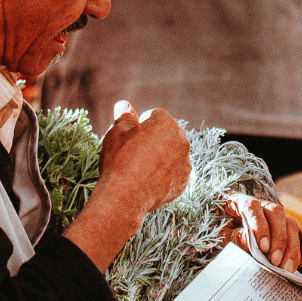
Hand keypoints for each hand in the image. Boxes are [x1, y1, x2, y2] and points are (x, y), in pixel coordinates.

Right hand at [64, 101, 190, 270]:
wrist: (125, 196)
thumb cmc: (119, 159)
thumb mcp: (117, 133)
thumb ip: (125, 117)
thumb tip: (124, 104)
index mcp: (166, 122)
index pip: (155, 115)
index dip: (140, 124)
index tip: (130, 137)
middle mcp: (181, 140)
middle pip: (167, 133)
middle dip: (154, 138)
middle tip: (134, 152)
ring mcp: (184, 162)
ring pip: (172, 153)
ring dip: (160, 156)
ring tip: (140, 168)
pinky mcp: (183, 182)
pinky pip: (173, 173)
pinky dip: (164, 174)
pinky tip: (147, 180)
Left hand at [222, 193, 300, 272]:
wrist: (217, 234)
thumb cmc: (215, 232)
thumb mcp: (219, 237)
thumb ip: (234, 238)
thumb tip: (252, 244)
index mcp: (237, 200)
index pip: (251, 206)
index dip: (259, 225)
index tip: (263, 247)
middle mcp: (259, 204)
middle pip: (275, 213)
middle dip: (278, 238)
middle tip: (274, 261)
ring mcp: (271, 216)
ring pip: (288, 224)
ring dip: (289, 247)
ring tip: (284, 269)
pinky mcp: (281, 228)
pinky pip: (293, 237)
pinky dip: (293, 253)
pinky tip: (289, 268)